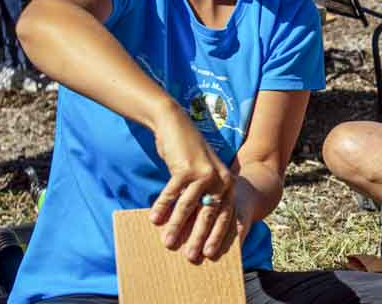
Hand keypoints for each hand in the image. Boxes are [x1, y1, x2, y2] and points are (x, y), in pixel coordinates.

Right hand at [148, 111, 236, 262]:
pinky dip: (162, 207)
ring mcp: (204, 173)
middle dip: (199, 238)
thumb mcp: (202, 174)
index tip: (210, 254)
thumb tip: (193, 227)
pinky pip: (172, 194)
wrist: (176, 125)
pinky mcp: (185, 168)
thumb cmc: (188, 154)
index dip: (217, 235)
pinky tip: (153, 220)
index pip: (225, 214)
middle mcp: (220, 178)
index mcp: (227, 182)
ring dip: (176, 226)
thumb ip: (203, 196)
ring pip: (188, 207)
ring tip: (167, 243)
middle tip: (191, 257)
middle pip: (209, 214)